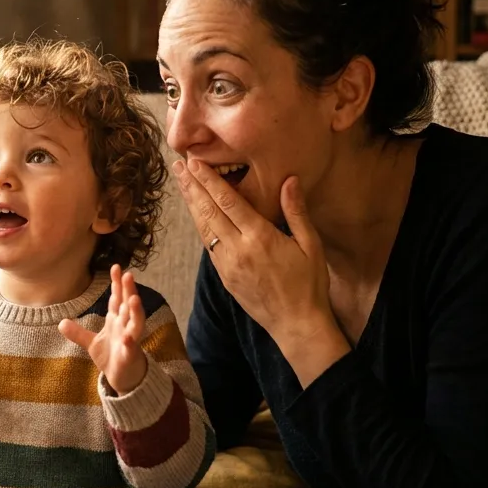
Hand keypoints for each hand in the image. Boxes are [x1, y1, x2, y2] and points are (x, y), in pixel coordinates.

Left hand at [59, 265, 148, 394]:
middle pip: (128, 305)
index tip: (116, 267)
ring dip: (136, 311)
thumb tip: (61, 322)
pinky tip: (128, 338)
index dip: (117, 284)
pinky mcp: (130, 356)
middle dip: (128, 290)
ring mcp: (130, 341)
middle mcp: (125, 327)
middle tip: (128, 274)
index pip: (117, 298)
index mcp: (116, 321)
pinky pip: (131, 348)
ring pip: (136, 323)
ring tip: (134, 299)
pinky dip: (130, 343)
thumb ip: (78, 332)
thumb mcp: (92, 343)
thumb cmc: (112, 357)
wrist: (123, 379)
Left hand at [175, 160, 341, 362]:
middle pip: (209, 211)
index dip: (209, 180)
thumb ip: (296, 212)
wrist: (296, 324)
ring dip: (191, 204)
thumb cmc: (309, 284)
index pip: (228, 202)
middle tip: (177, 166)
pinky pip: (208, 245)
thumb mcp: (310, 245)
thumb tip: (290, 180)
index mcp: (259, 238)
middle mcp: (238, 249)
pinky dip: (200, 226)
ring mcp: (227, 264)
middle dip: (192, 187)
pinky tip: (196, 214)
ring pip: (203, 228)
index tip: (195, 163)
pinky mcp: (224, 277)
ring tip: (182, 184)